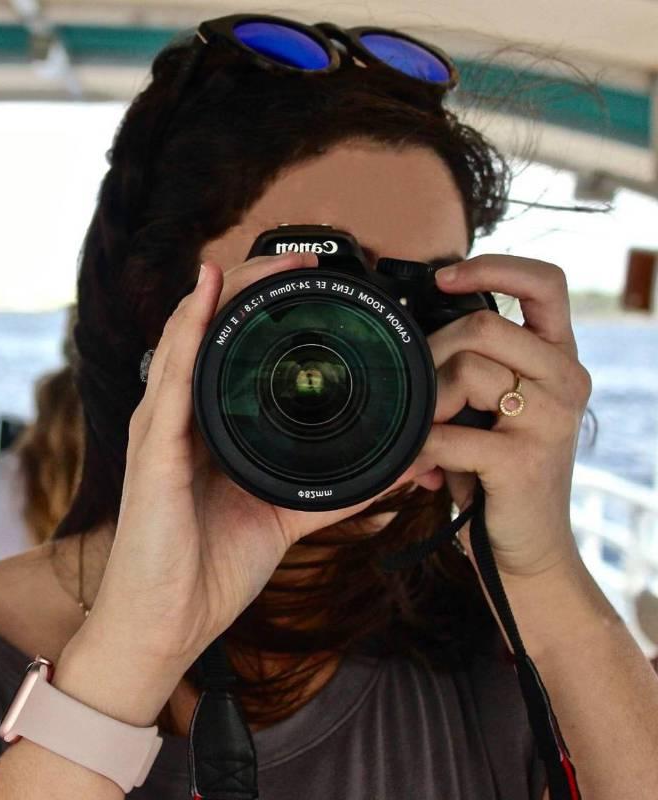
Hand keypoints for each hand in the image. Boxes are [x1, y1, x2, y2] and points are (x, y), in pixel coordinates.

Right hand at [85, 253, 420, 669]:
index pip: (233, 348)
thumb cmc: (212, 567)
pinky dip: (188, 330)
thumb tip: (400, 466)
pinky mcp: (152, 449)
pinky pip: (170, 378)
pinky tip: (207, 292)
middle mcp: (181, 416)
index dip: (268, 307)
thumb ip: (338, 489)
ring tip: (268, 260)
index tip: (318, 282)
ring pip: (189, 338)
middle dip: (256, 286)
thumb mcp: (286, 514)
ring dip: (228, 293)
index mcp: (210, 427)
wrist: (169, 623)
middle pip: (212, 329)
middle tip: (305, 259)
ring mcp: (162, 427)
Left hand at [420, 254, 591, 576]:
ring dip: (427, 402)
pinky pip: (448, 434)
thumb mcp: (493, 409)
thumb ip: (473, 367)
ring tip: (424, 431)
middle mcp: (566, 380)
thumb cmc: (498, 473)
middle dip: (432, 352)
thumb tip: (412, 333)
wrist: (527, 551)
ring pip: (467, 370)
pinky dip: (420, 449)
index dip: (494, 268)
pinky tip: (418, 467)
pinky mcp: (524, 461)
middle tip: (418, 390)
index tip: (444, 277)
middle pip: (483, 327)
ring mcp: (550, 420)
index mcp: (558, 359)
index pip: (544, 283)